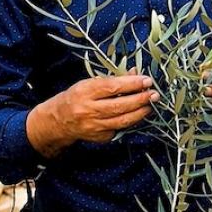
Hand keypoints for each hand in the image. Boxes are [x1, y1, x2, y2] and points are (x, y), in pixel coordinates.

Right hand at [27, 74, 158, 156]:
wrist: (58, 121)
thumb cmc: (75, 97)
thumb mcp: (89, 83)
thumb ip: (112, 79)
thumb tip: (135, 74)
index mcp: (85, 91)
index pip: (113, 87)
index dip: (132, 84)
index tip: (146, 80)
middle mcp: (88, 109)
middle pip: (120, 105)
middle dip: (140, 99)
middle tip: (154, 94)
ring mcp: (94, 126)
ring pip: (123, 120)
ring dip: (140, 112)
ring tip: (150, 105)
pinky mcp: (99, 137)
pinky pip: (119, 129)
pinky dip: (130, 121)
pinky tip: (137, 115)